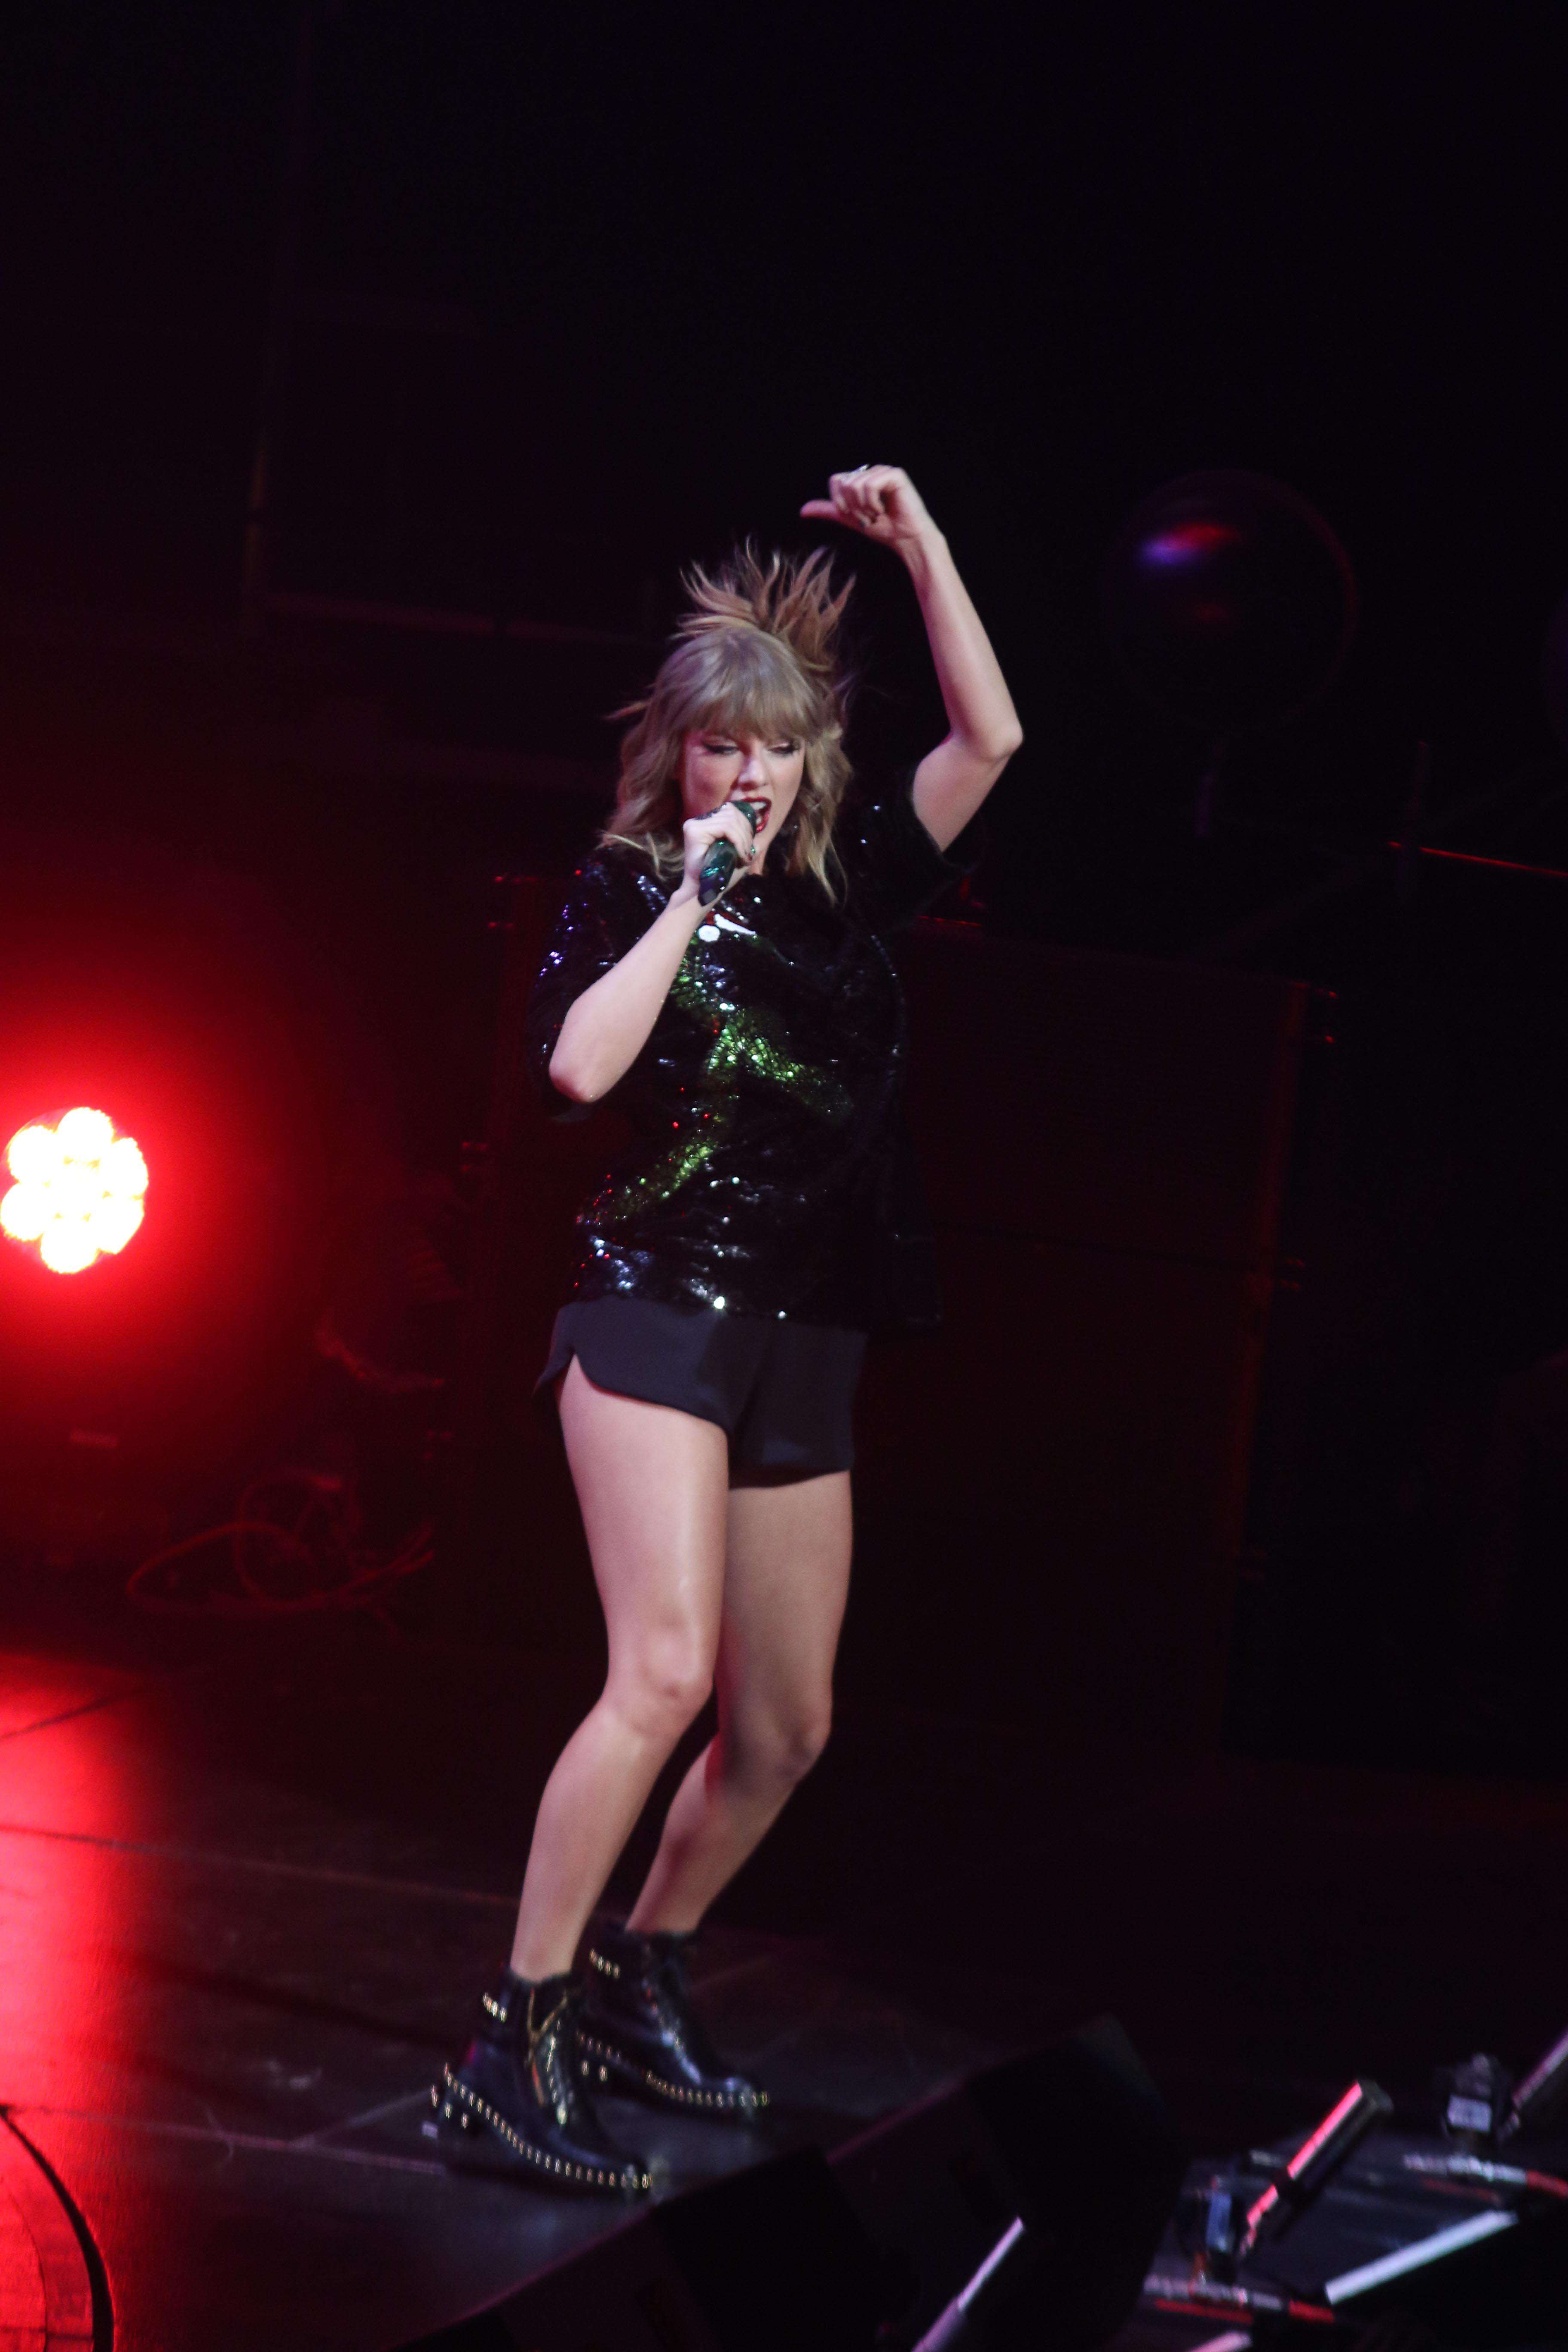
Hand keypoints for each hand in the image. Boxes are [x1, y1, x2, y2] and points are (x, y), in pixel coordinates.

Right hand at [675, 800, 758, 904]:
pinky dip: (738, 840)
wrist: (703, 891)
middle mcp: (699, 821)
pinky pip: (725, 827)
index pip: (730, 811)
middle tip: (747, 853)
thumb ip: (744, 841)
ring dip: (743, 839)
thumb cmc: (720, 875)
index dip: (745, 825)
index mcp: (707, 823)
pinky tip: (740, 854)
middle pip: (731, 813)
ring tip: (743, 855)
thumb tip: (759, 832)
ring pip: (730, 820)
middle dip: (746, 832)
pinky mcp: (694, 831)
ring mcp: (694, 825)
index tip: (748, 845)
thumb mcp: (736, 854)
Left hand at [800, 464, 936, 553]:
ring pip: (855, 484)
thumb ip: (829, 511)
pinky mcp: (895, 474)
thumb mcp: (850, 519)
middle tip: (869, 517)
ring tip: (877, 514)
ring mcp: (883, 471)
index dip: (839, 501)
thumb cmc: (884, 529)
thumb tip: (802, 510)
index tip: (854, 516)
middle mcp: (871, 472)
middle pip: (844, 482)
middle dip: (853, 507)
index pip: (836, 480)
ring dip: (864, 508)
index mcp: (861, 478)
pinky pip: (869, 485)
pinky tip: (885, 510)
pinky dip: (873, 504)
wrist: (906, 539)